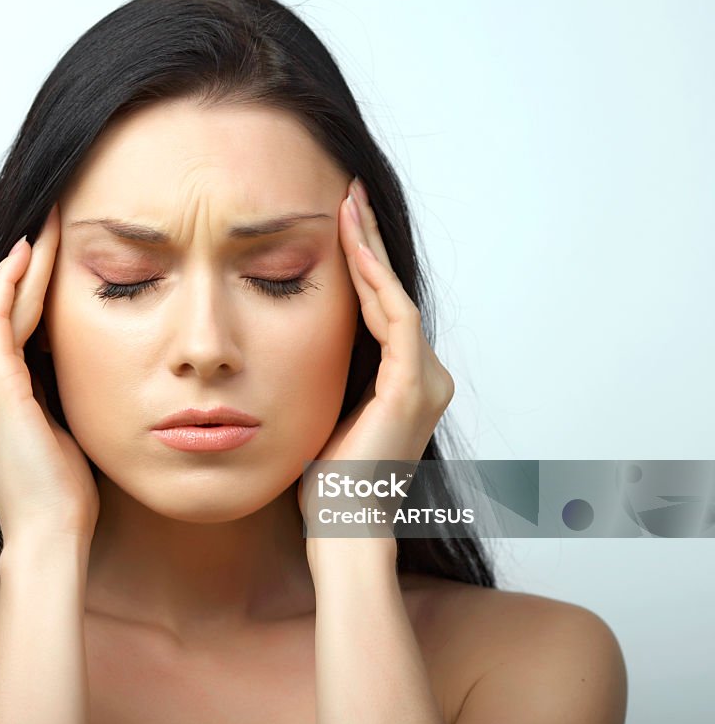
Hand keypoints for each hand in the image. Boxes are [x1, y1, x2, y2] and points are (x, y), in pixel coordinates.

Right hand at [0, 203, 98, 542]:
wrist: (49, 533)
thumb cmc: (60, 490)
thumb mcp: (57, 426)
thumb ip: (54, 389)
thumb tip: (78, 359)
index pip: (10, 324)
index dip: (31, 284)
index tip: (56, 249)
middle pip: (3, 306)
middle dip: (30, 262)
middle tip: (53, 218)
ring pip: (2, 306)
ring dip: (27, 263)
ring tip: (51, 225)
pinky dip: (12, 285)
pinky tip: (31, 255)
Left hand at [300, 178, 454, 548]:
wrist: (342, 529)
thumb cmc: (327, 484)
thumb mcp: (326, 414)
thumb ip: (328, 377)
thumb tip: (296, 348)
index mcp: (406, 382)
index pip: (384, 307)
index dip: (365, 263)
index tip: (341, 221)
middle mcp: (426, 377)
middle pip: (394, 293)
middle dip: (371, 242)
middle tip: (350, 194)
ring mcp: (424, 381)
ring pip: (395, 296)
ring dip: (370, 249)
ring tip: (348, 205)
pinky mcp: (411, 387)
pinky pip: (395, 317)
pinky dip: (374, 278)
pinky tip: (352, 245)